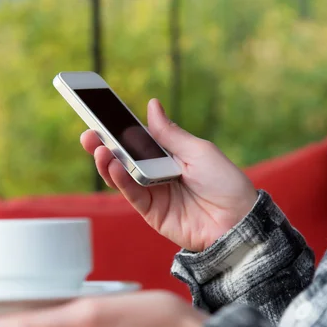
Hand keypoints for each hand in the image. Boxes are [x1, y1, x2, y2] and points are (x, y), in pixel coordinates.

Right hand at [80, 99, 257, 251]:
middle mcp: (159, 172)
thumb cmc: (225, 183)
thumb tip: (152, 105)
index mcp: (171, 154)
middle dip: (105, 144)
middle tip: (89, 133)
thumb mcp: (198, 151)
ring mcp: (154, 193)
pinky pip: (132, 194)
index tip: (100, 114)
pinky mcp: (152, 212)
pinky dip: (120, 180)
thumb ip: (170, 133)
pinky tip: (113, 166)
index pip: (140, 138)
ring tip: (98, 148)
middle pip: (126, 156)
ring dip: (108, 162)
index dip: (120, 128)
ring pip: (123, 176)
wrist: (238, 222)